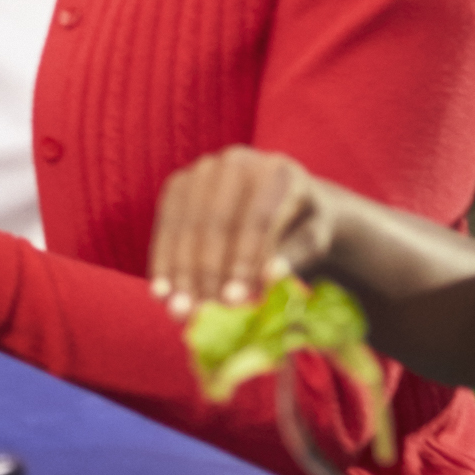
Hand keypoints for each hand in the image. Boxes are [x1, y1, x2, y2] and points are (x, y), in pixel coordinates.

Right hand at [149, 148, 336, 322]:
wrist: (283, 200)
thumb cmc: (303, 227)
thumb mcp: (314, 240)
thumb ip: (296, 255)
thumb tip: (270, 276)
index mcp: (278, 171)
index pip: (257, 218)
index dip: (244, 260)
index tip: (235, 301)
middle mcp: (237, 162)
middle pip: (216, 222)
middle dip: (207, 272)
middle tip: (202, 312)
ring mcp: (202, 170)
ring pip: (186, 225)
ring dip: (180, 273)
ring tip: (179, 312)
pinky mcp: (178, 184)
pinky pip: (165, 225)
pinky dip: (162, 262)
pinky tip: (160, 293)